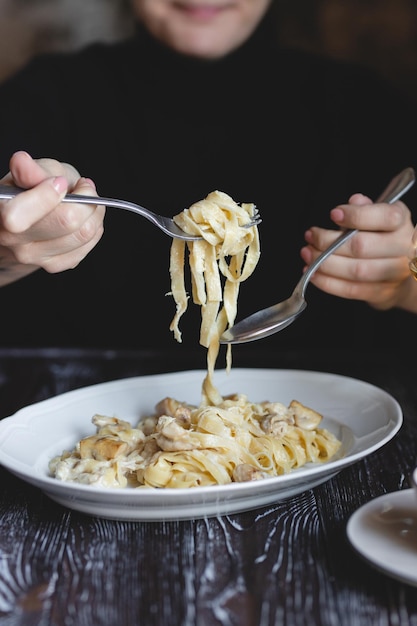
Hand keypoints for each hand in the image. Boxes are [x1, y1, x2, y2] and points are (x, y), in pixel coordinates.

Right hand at [0, 151, 104, 285]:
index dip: (49, 194)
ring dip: (94, 212)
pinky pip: (86, 245)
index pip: (21, 215)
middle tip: (83, 187)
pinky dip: (93, 228)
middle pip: (66, 222)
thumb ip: (31, 170)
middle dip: (85, 199)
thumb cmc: (32, 190)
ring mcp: (34, 256)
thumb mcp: (33, 171)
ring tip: (86, 200)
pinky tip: (84, 218)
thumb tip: (21, 162)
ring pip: (83, 234)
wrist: (30, 218)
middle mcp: (11, 239)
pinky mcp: (53, 265)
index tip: (60, 182)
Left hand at [300, 192, 416, 311]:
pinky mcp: (382, 293)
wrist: (400, 270)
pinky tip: (313, 273)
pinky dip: (327, 282)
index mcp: (401, 223)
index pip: (385, 217)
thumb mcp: (378, 216)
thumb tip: (355, 201)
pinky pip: (351, 290)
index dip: (356, 216)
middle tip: (311, 236)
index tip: (334, 214)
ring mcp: (394, 274)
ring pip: (355, 271)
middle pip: (362, 246)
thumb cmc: (383, 237)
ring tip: (308, 254)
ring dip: (324, 263)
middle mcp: (402, 249)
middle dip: (329, 242)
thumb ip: (366, 208)